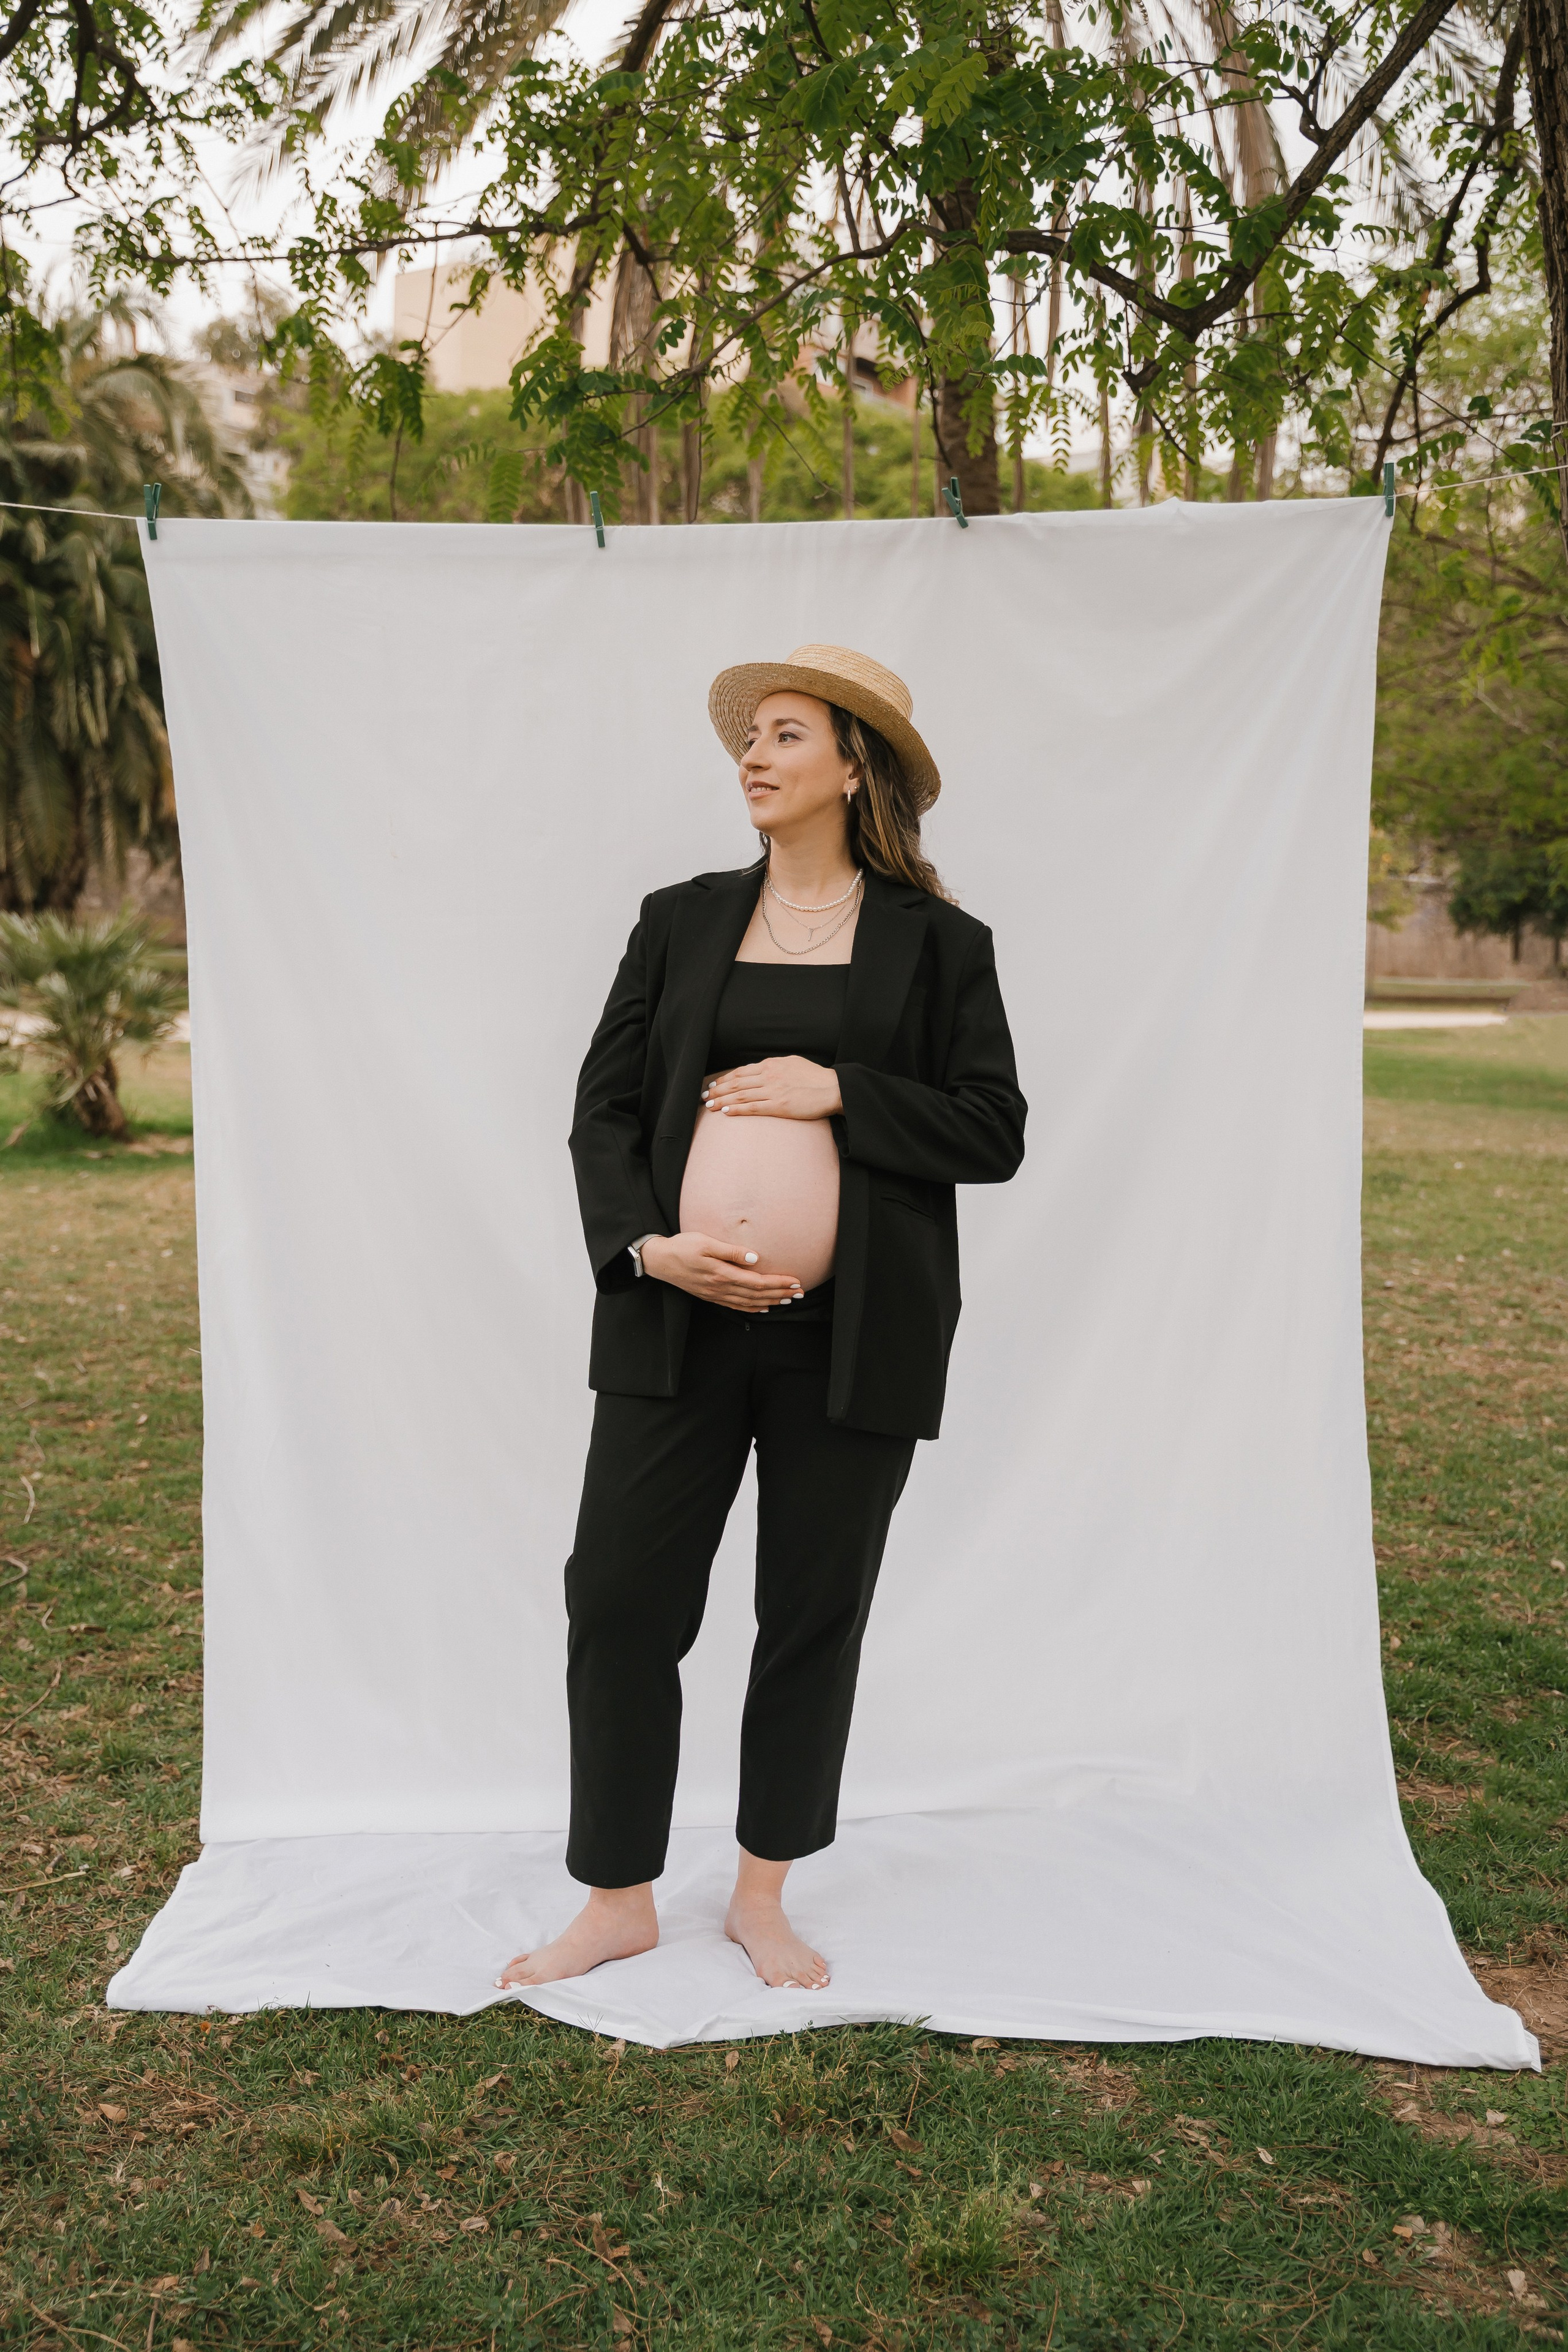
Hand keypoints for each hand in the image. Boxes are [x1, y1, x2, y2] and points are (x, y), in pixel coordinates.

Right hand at [640, 1231, 803, 1312]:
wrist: (660, 1260)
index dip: (778, 1283)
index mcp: (722, 1274)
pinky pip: (736, 1306)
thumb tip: (756, 1258)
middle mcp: (721, 1288)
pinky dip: (752, 1308)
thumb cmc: (682, 1247)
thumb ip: (732, 1251)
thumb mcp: (706, 1242)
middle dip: (780, 1294)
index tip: (795, 1281)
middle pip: (757, 1295)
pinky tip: (762, 1307)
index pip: (758, 1282)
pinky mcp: (711, 1296)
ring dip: (770, 1302)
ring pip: (749, 1303)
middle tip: (800, 1293)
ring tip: (788, 1300)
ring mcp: (716, 1295)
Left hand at [702, 1056, 842, 1120]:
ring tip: (709, 1106)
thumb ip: (776, 1066)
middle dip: (717, 1090)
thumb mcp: (793, 1063)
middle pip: (736, 1083)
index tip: (714, 1084)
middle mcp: (769, 1076)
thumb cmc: (815, 1077)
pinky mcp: (779, 1106)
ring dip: (722, 1100)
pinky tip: (726, 1112)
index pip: (741, 1071)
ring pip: (740, 1095)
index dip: (725, 1078)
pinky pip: (753, 1108)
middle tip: (704, 1096)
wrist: (832, 1088)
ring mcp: (773, 1091)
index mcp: (771, 1065)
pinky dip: (737, 1109)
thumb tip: (762, 1067)